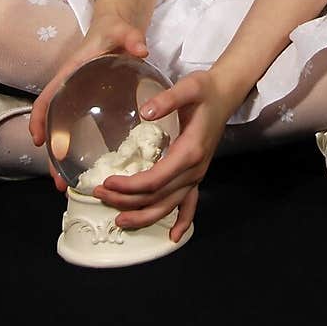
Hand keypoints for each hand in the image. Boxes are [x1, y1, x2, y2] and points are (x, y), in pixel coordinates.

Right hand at [28, 11, 150, 187]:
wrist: (117, 28)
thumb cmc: (115, 30)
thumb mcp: (124, 31)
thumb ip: (132, 37)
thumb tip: (142, 48)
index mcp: (71, 73)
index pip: (47, 96)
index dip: (40, 118)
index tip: (37, 141)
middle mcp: (70, 90)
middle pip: (53, 124)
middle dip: (52, 153)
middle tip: (57, 181)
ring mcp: (78, 101)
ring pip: (64, 133)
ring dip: (62, 159)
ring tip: (66, 186)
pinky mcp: (89, 107)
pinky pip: (79, 131)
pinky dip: (78, 151)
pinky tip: (87, 170)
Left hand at [91, 69, 233, 243]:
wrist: (226, 94)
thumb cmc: (206, 90)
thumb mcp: (188, 87)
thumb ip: (167, 100)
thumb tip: (145, 112)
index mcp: (190, 152)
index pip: (155, 180)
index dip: (130, 186)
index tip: (107, 182)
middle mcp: (194, 170)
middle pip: (157, 197)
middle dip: (127, 201)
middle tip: (100, 195)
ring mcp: (197, 175)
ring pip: (169, 206)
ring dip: (144, 216)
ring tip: (119, 220)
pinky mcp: (197, 175)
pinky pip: (190, 205)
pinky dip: (182, 221)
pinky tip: (173, 237)